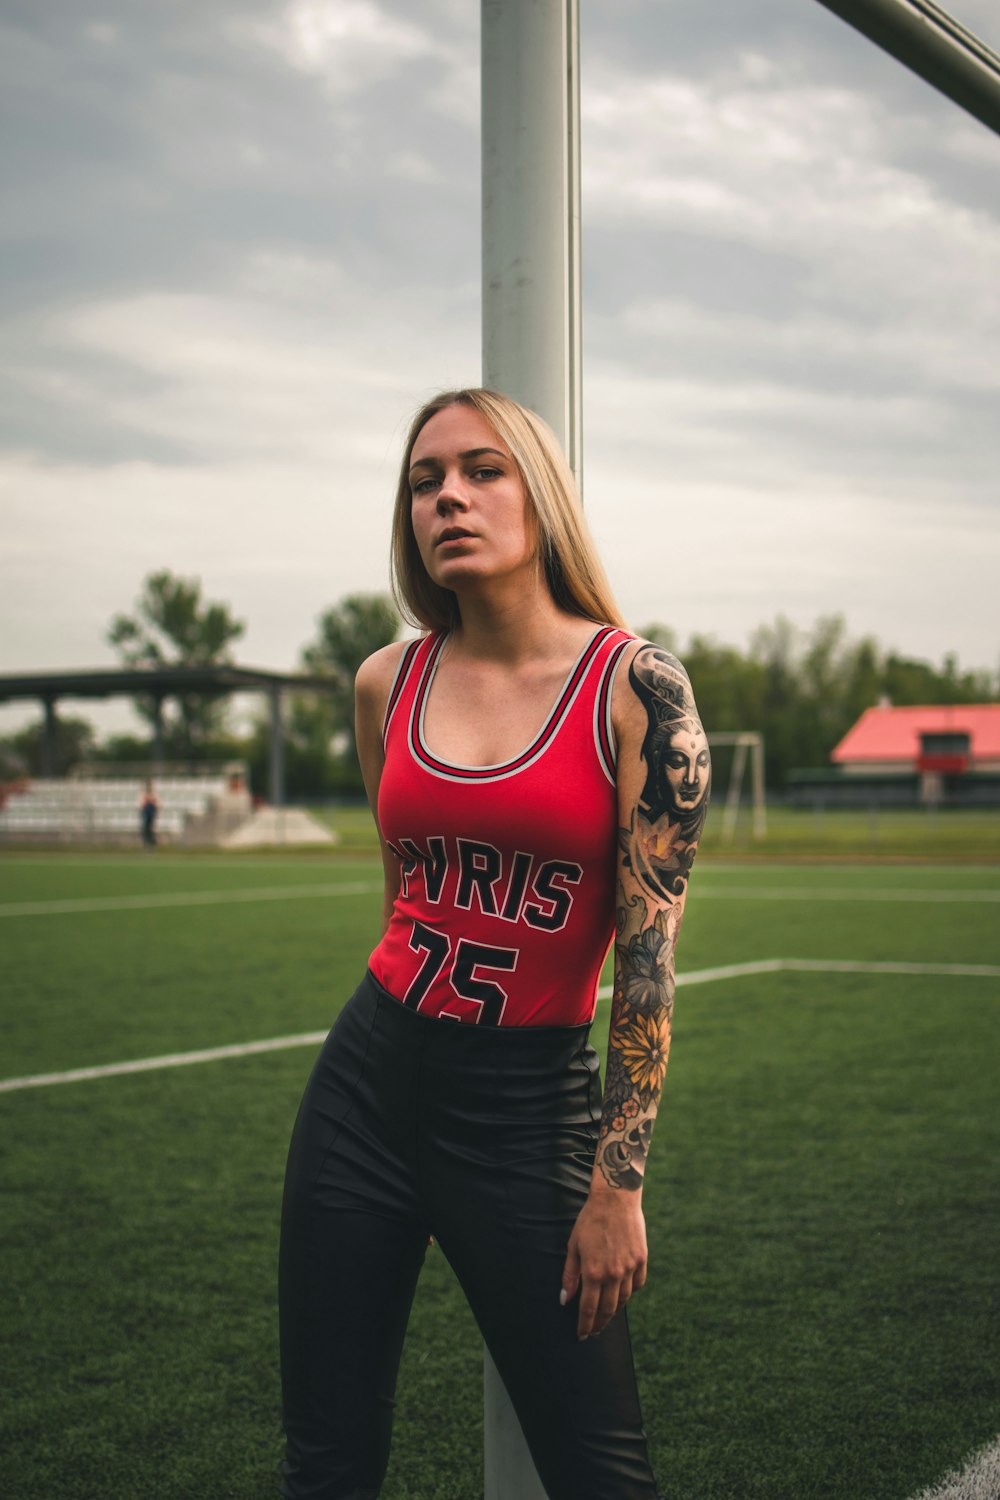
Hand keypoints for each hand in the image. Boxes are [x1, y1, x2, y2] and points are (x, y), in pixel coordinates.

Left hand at [560, 1182, 647, 1339]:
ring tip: (606, 1315)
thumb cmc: (590, 1221)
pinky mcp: (642, 1260)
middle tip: (593, 1332)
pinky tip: (623, 1294)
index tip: (581, 1335)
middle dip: (599, 1324)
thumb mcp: (573, 1246)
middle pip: (608, 1310)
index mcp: (593, 1272)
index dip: (584, 1325)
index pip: (588, 1309)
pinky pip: (637, 1285)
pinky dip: (630, 1292)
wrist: (615, 1199)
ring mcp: (630, 1268)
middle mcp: (613, 1274)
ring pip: (623, 1299)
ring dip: (614, 1310)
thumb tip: (565, 1300)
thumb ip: (570, 1275)